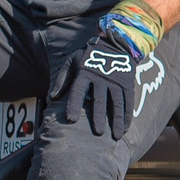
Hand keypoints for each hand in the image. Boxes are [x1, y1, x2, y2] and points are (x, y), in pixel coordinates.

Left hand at [51, 28, 168, 140]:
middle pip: (100, 100)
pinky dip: (128, 115)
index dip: (74, 105)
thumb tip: (51, 98)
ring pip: (117, 103)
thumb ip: (62, 79)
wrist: (115, 43)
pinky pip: (128, 101)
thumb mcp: (72, 61)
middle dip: (98, 117)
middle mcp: (101, 78)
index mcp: (85, 72)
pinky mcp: (127, 84)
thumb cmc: (88, 55)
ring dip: (117, 120)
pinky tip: (125, 127)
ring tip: (116, 136)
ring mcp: (116, 81)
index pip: (78, 91)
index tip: (71, 120)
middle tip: (98, 133)